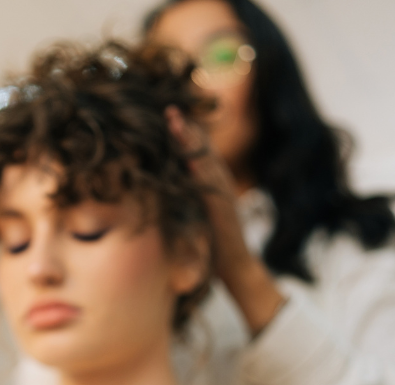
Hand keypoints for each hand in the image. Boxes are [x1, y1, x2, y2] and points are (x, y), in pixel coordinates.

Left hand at [166, 105, 284, 333]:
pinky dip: (202, 170)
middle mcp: (218, 185)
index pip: (196, 153)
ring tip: (177, 123)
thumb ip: (182, 198)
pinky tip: (190, 158)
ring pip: (208, 162)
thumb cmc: (209, 243)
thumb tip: (160, 187)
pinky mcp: (224, 210)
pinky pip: (212, 186)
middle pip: (202, 150)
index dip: (183, 135)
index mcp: (209, 185)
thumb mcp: (192, 215)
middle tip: (169, 109)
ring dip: (192, 142)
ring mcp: (223, 196)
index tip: (167, 116)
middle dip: (186, 130)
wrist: (234, 266)